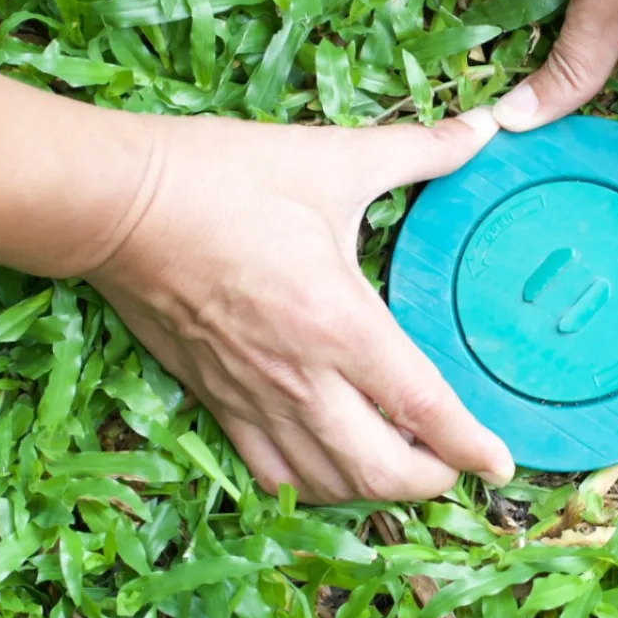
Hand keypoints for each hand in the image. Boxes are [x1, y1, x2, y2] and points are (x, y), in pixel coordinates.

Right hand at [86, 111, 514, 503]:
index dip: (471, 445)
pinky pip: (269, 471)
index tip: (502, 464)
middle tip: (456, 465)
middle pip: (379, 471)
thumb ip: (418, 151)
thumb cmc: (222, 178)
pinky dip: (311, 485)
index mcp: (339, 322)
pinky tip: (330, 466)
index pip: (423, 408)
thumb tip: (485, 127)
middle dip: (430, 481)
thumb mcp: (331, 158)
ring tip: (402, 467)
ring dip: (373, 490)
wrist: (114, 204)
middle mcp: (301, 377)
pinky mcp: (213, 399)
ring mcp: (252, 397)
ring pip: (325, 483)